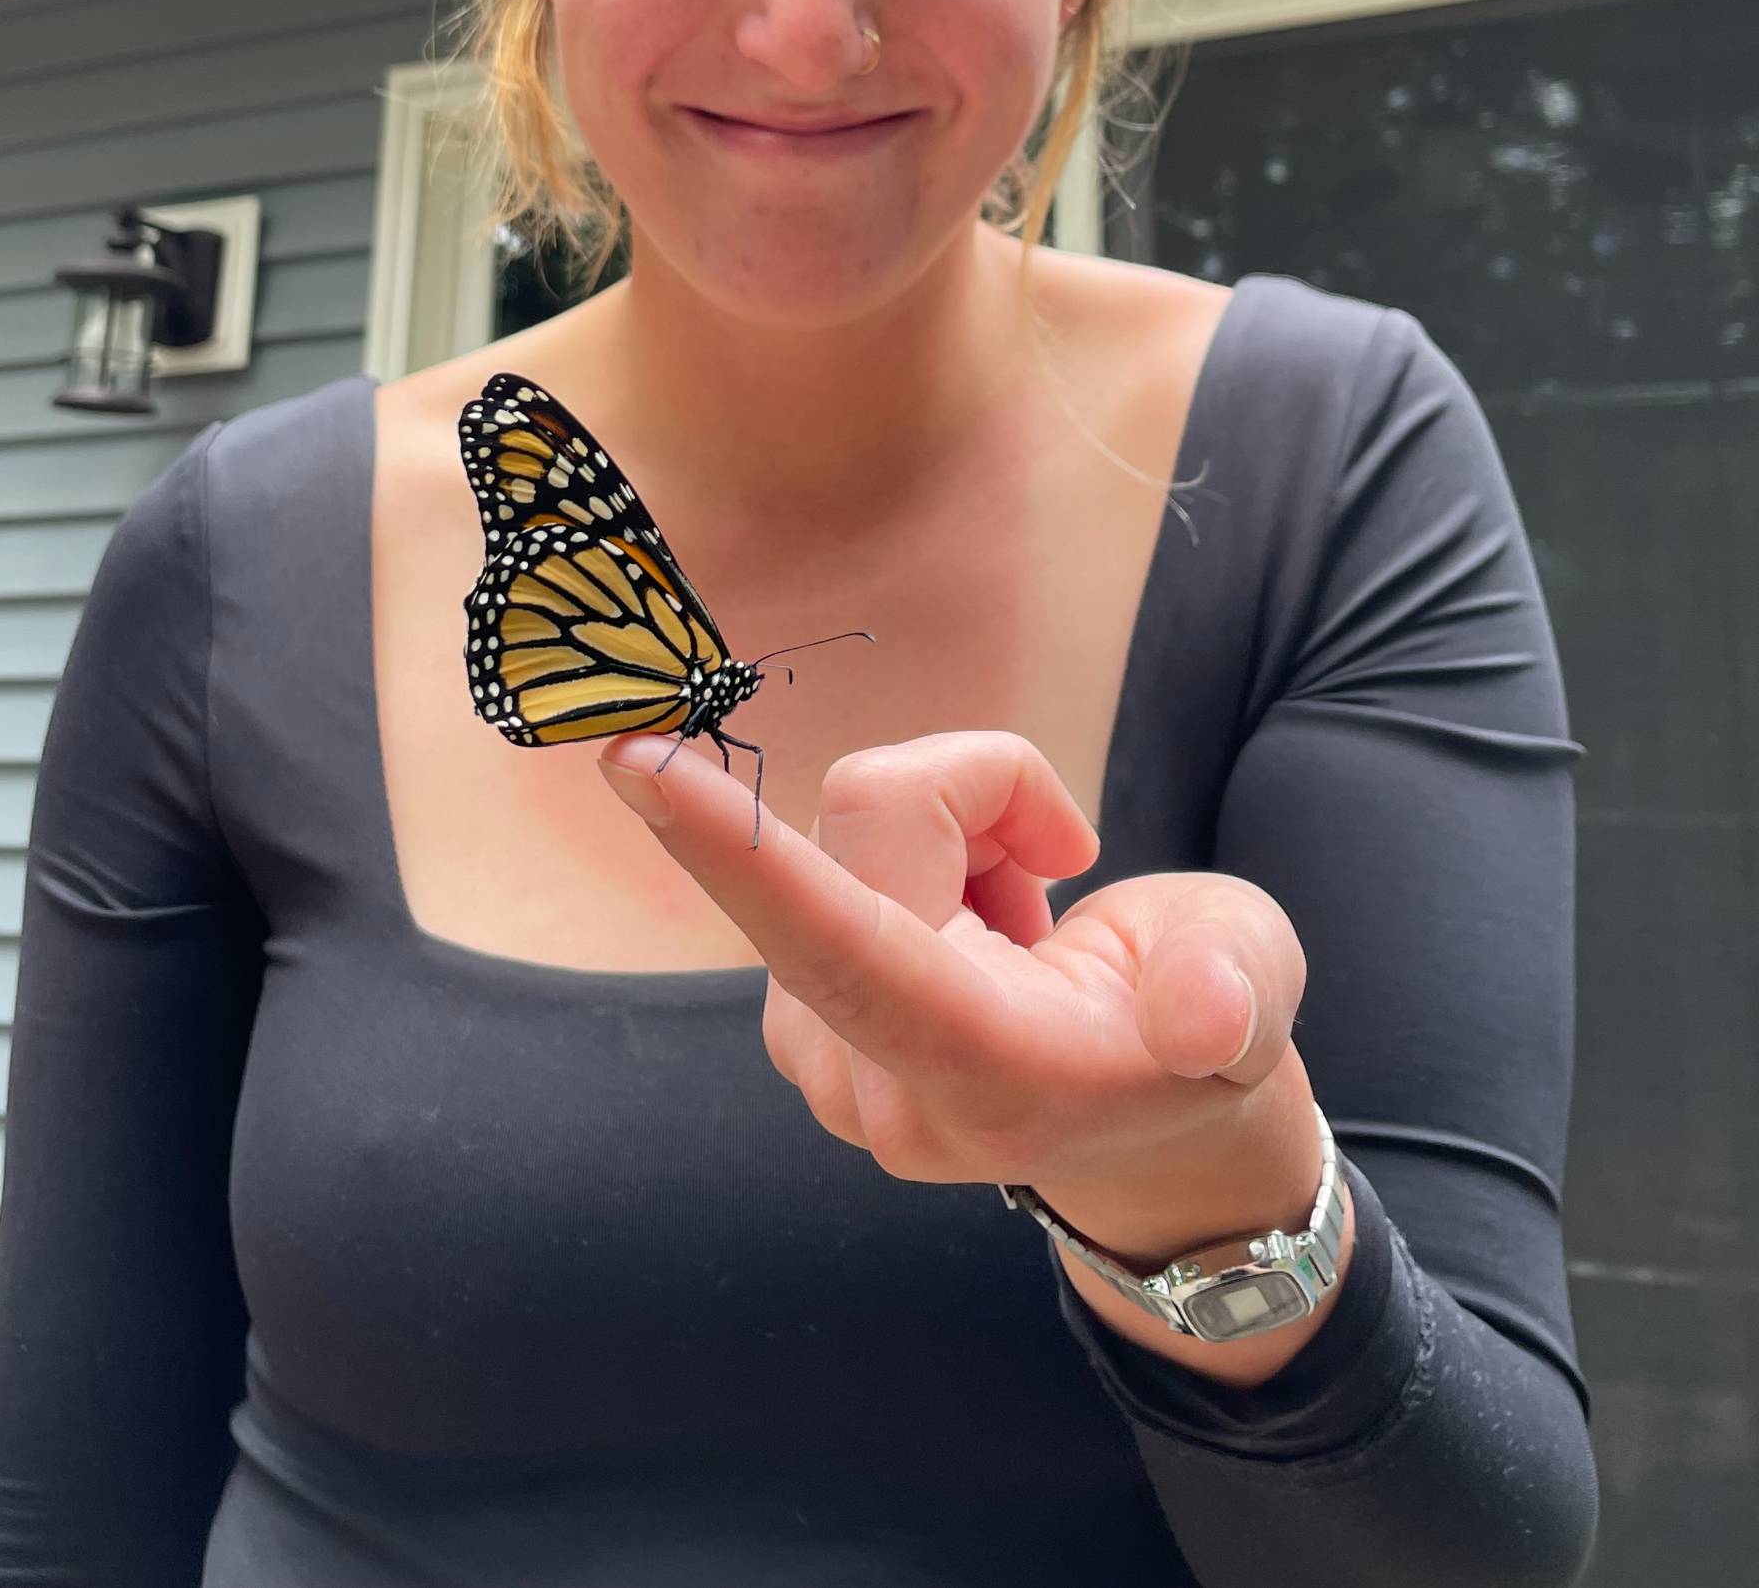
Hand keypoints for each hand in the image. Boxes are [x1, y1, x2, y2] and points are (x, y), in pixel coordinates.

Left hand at [597, 725, 1311, 1249]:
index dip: (741, 854)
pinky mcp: (797, 1026)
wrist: (1150, 1129)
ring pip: (848, 830)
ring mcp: (825, 1067)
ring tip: (1021, 923)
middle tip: (1061, 860)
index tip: (634, 762)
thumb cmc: (1206, 1028)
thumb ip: (1233, 989)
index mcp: (994, 1074)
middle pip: (870, 826)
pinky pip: (822, 863)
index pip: (847, 949)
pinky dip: (907, 863)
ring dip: (946, 839)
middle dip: (976, 798)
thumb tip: (1201, 1020)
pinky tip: (968, 931)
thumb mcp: (1256, 983)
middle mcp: (882, 1087)